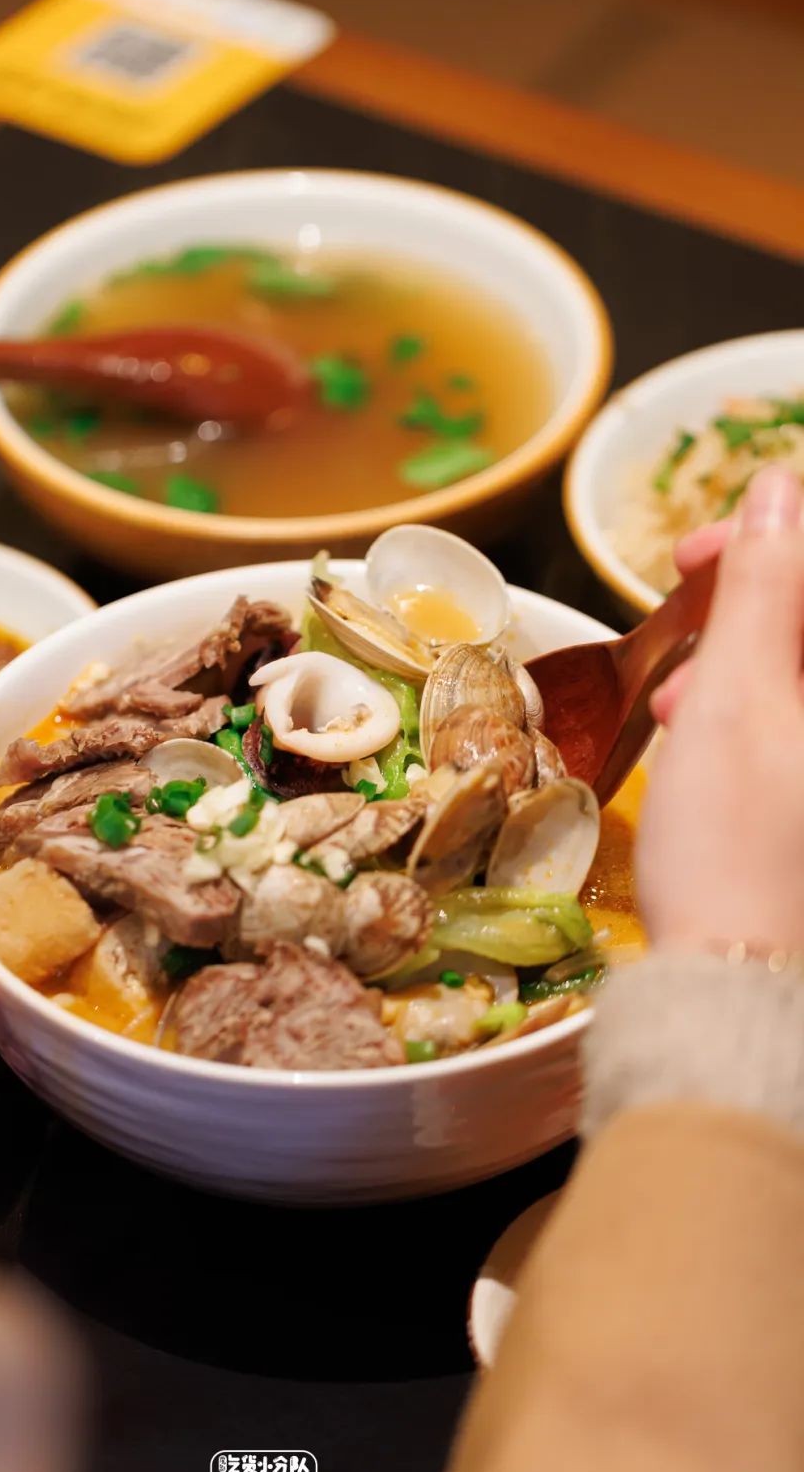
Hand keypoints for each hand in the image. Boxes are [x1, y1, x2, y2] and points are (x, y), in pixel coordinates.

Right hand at [638, 465, 803, 951]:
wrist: (736, 982)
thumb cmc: (734, 844)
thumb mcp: (734, 700)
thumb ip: (761, 586)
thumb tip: (778, 490)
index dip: (771, 537)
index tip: (694, 556)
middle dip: (749, 602)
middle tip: (680, 622)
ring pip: (796, 669)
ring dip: (744, 656)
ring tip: (679, 699)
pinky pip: (789, 717)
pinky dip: (752, 705)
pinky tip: (701, 733)